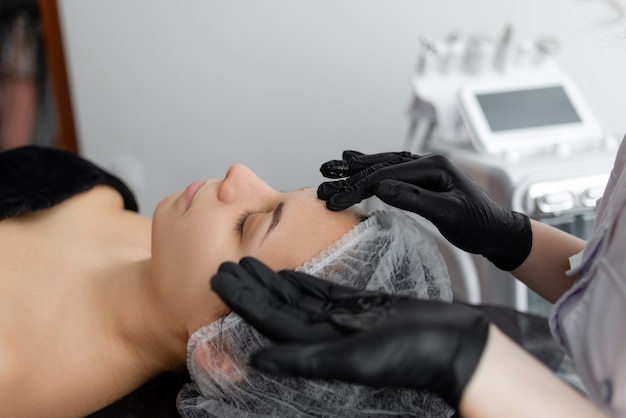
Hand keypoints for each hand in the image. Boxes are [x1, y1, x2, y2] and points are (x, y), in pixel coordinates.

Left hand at [211, 257, 489, 407]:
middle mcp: (325, 334)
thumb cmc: (413, 357)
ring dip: (271, 280)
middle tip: (223, 265)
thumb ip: (304, 358)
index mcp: (319, 347)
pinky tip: (288, 272)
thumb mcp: (354, 359)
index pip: (269, 320)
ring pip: (295, 297)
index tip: (218, 278)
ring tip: (247, 262)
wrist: (457, 345)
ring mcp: (341, 320)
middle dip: (250, 287)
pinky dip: (303, 281)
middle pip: (277, 307)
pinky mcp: (360, 307)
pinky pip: (322, 292)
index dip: (243, 300)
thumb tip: (258, 359)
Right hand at [317, 150, 531, 270]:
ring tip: (333, 167)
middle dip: (351, 174)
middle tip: (324, 180)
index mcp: (433, 166)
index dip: (359, 186)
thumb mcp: (449, 214)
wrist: (496, 231)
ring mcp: (424, 170)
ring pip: (383, 165)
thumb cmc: (478, 224)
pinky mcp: (421, 180)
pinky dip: (371, 169)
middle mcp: (426, 162)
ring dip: (357, 169)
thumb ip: (415, 200)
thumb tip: (381, 189)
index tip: (337, 199)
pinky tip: (358, 163)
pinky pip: (391, 171)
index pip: (387, 174)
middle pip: (381, 165)